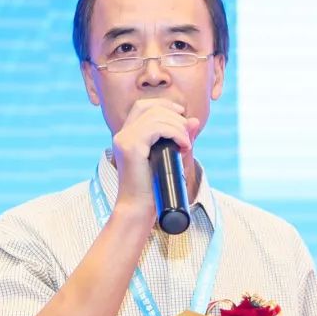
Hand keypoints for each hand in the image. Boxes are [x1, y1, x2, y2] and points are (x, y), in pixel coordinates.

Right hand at [110, 98, 199, 217]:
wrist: (139, 209)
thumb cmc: (153, 189)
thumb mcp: (170, 158)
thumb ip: (180, 138)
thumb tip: (194, 121)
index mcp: (127, 135)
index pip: (143, 106)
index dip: (164, 105)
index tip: (182, 116)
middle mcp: (122, 134)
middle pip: (151, 108)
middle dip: (175, 117)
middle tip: (187, 136)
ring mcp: (124, 140)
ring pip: (156, 116)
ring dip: (178, 127)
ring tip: (186, 144)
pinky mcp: (130, 147)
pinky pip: (156, 128)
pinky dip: (175, 133)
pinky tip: (182, 146)